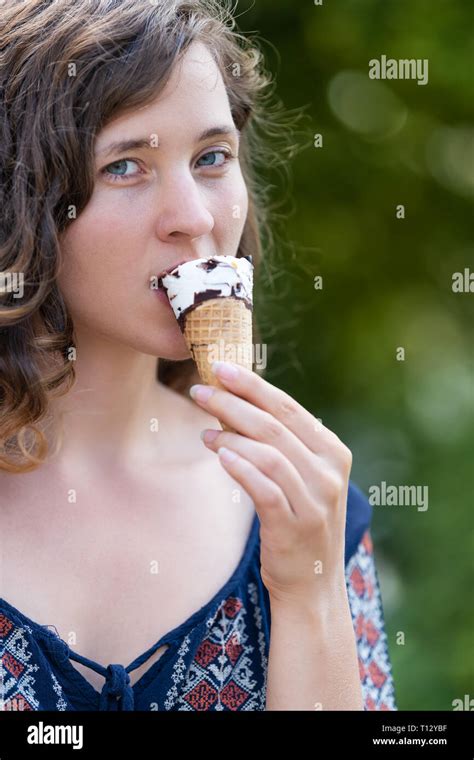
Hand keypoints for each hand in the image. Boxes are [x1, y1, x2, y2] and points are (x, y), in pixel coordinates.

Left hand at [189, 361, 352, 606]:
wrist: (313, 584)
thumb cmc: (299, 522)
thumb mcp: (301, 478)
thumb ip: (280, 444)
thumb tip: (233, 406)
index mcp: (333, 452)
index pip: (289, 407)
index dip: (252, 385)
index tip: (220, 367)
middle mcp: (330, 472)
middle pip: (275, 425)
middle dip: (233, 403)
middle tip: (200, 390)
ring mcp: (316, 500)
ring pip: (268, 453)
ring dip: (230, 436)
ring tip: (204, 432)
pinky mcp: (295, 525)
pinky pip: (264, 488)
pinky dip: (240, 468)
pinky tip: (219, 456)